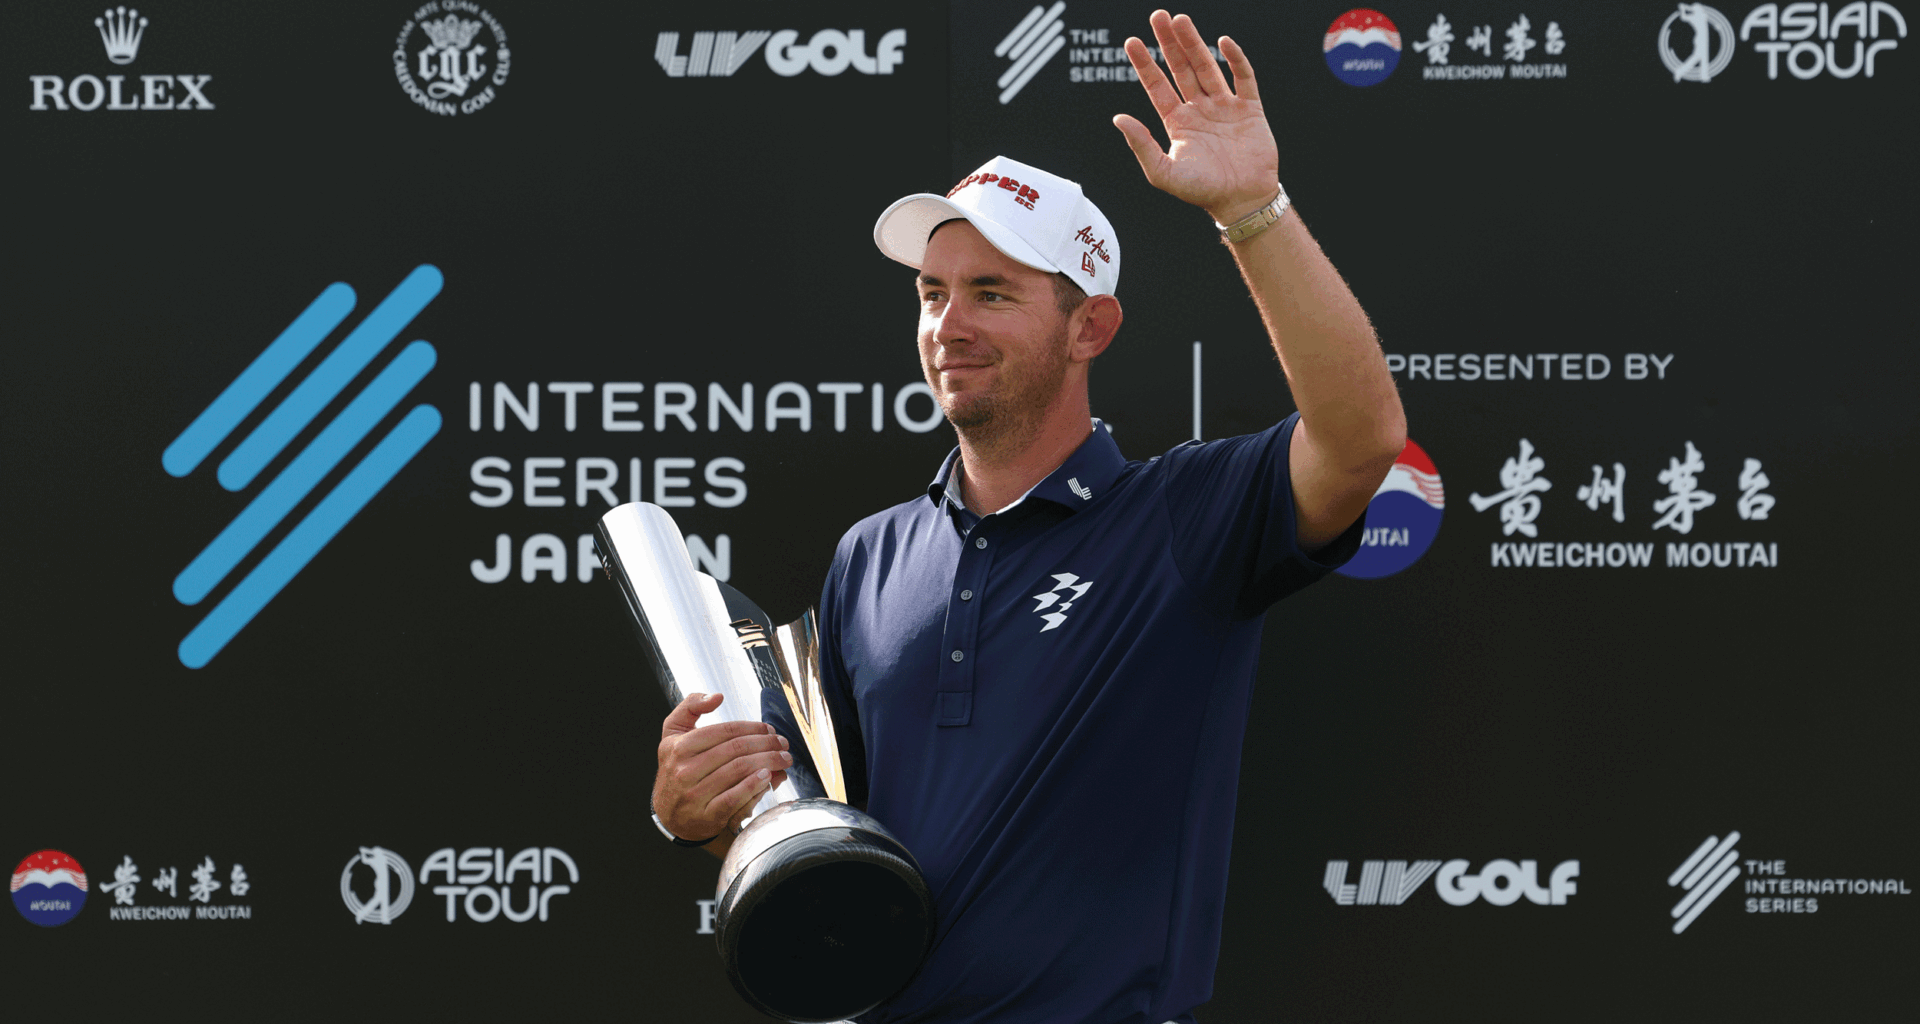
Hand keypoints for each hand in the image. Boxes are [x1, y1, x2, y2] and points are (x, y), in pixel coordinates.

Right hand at [652, 692, 791, 842]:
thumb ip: (690, 707)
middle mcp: (685, 770)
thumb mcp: (673, 733)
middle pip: (736, 749)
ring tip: (783, 759)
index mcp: (679, 747)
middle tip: (782, 744)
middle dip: (767, 744)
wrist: (668, 814)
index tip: (769, 729)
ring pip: (739, 771)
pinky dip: (755, 786)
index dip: (753, 727)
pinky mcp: (706, 816)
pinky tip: (769, 777)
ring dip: (768, 762)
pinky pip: (735, 798)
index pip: (725, 731)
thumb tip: (716, 696)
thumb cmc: (676, 768)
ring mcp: (695, 795)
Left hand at [1114, 10, 1279, 223]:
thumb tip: (1117, 118)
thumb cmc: (1202, 191)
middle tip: (1158, 16)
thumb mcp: (1163, 172)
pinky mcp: (1250, 109)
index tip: (1132, 42)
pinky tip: (1223, 42)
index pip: (1157, 86)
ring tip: (1181, 20)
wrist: (1242, 201)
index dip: (1145, 64)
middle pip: (1181, 68)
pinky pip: (1243, 78)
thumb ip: (1141, 145)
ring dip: (1194, 44)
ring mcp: (1224, 107)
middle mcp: (1199, 110)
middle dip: (1169, 43)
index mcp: (1177, 123)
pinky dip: (1235, 60)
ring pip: (1207, 67)